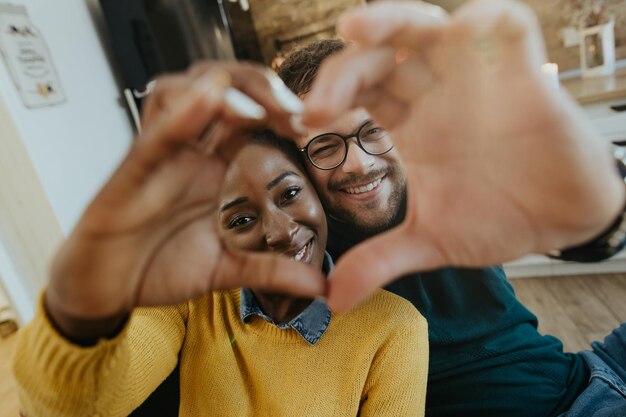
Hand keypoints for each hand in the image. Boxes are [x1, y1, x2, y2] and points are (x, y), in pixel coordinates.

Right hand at [47, 63, 323, 336]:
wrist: (107, 288)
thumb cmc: (161, 266)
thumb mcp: (227, 269)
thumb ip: (272, 270)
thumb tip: (322, 286)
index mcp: (215, 166)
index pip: (252, 116)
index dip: (285, 110)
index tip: (318, 125)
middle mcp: (190, 151)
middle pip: (223, 89)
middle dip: (262, 86)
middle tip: (297, 108)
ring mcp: (161, 156)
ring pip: (186, 92)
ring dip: (226, 89)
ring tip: (262, 108)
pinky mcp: (132, 171)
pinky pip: (155, 132)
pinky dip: (181, 113)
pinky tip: (208, 98)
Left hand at [302, 0, 625, 311]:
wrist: (561, 219)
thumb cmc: (497, 218)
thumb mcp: (431, 240)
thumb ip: (380, 260)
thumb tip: (333, 300)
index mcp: (408, 124)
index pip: (358, 93)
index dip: (328, 99)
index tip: (304, 122)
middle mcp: (433, 92)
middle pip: (379, 57)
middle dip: (344, 70)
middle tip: (320, 104)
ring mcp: (474, 75)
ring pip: (427, 27)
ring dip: (391, 21)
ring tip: (354, 29)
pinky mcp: (521, 69)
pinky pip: (504, 25)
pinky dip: (483, 20)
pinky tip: (459, 30)